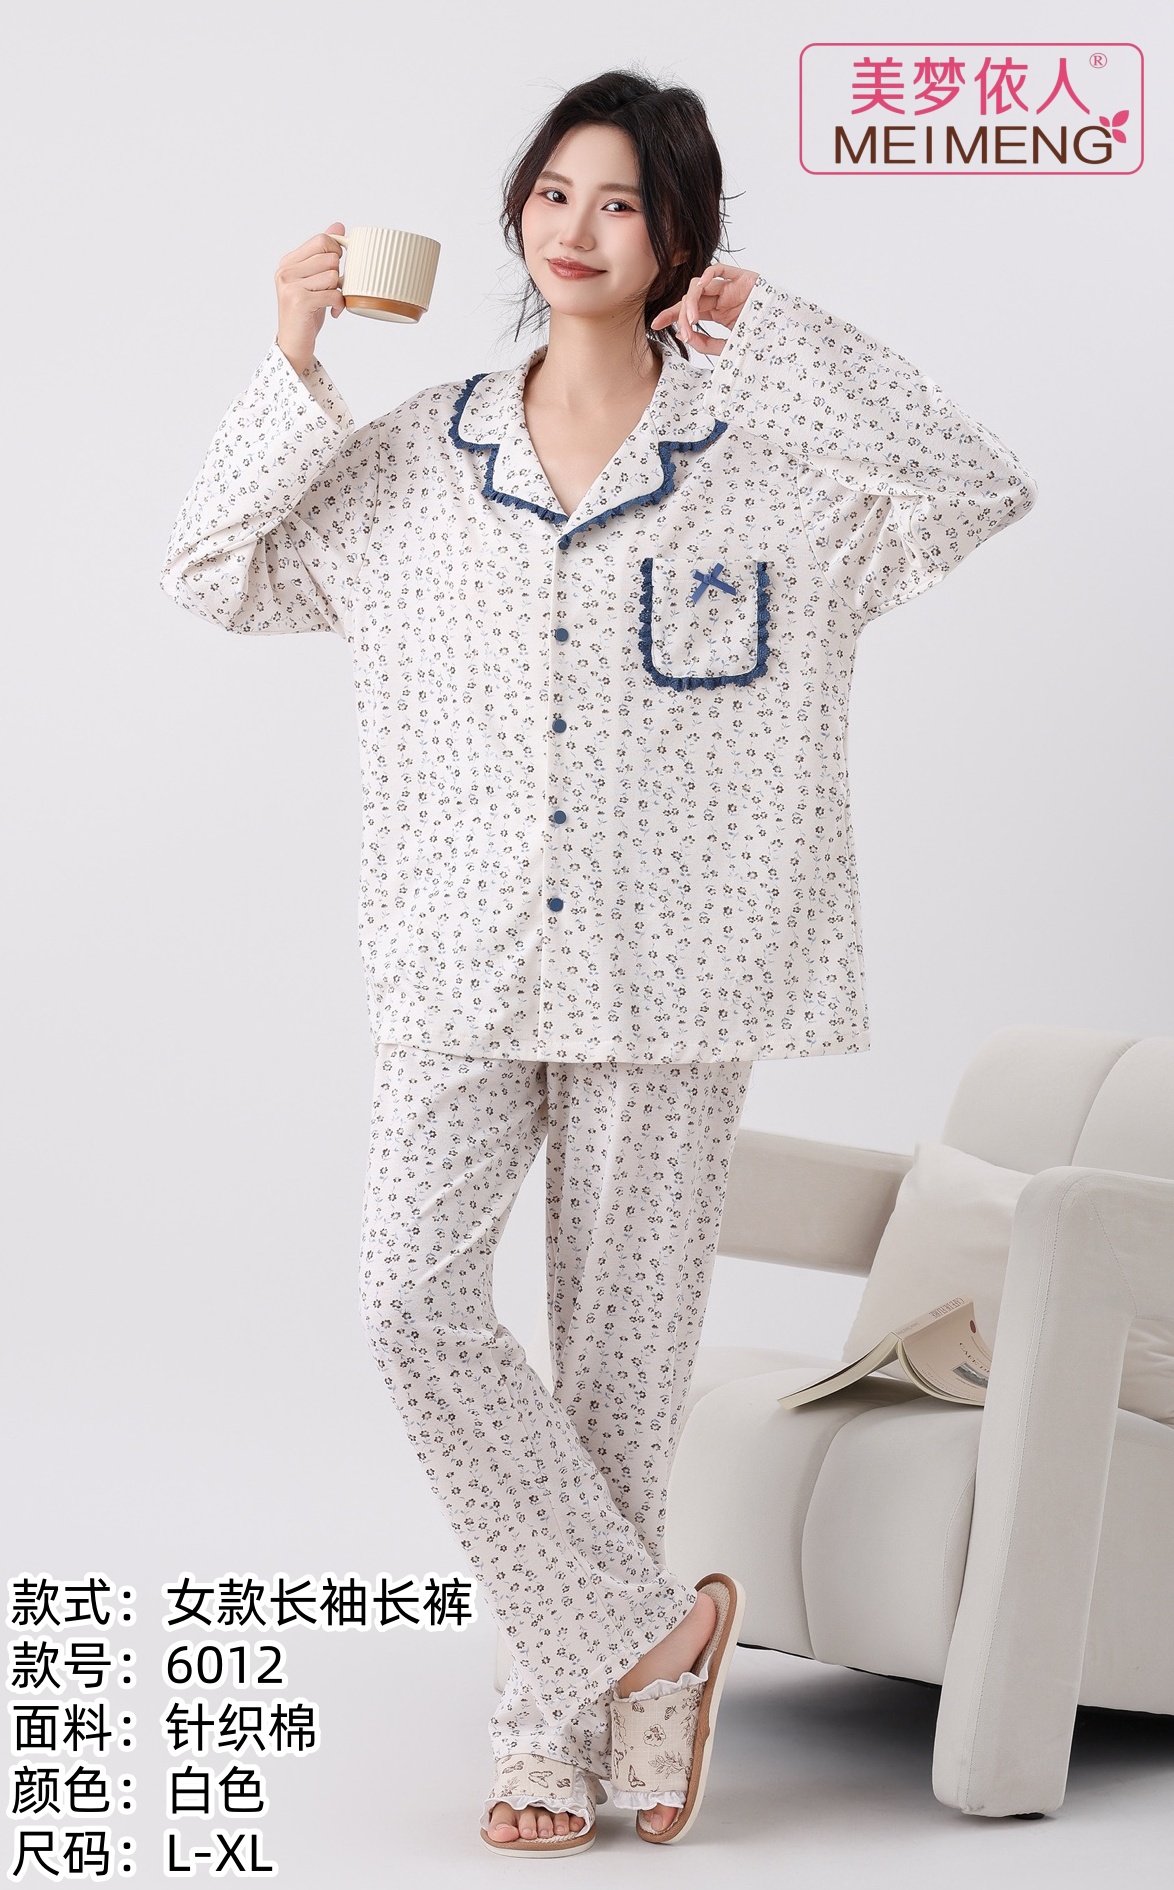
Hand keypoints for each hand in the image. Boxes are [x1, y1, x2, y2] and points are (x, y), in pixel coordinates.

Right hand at [275, 223, 346, 373]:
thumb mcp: (315, 279)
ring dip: (338, 292)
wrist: (294, 344)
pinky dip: (338, 305)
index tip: (334, 269)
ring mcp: (290, 285)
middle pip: (330, 257)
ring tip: (330, 302)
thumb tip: (339, 226)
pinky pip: (333, 294)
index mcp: (288, 262)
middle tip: (331, 290)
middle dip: (338, 276)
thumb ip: (324, 253)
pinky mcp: (299, 301)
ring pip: (332, 275)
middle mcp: (286, 271)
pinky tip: (332, 312)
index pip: (322, 240)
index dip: (336, 253)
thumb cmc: (307, 312)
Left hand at [650, 265, 759, 354]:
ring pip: (699, 286)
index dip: (670, 315)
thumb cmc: (761, 344)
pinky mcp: (743, 278)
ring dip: (690, 304)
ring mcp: (731, 288)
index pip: (689, 310)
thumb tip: (684, 335)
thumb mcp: (728, 349)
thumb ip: (706, 344)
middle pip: (691, 299)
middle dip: (679, 314)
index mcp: (719, 313)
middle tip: (681, 332)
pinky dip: (704, 279)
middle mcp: (723, 298)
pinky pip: (717, 270)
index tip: (654, 326)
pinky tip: (699, 295)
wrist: (788, 338)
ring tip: (692, 323)